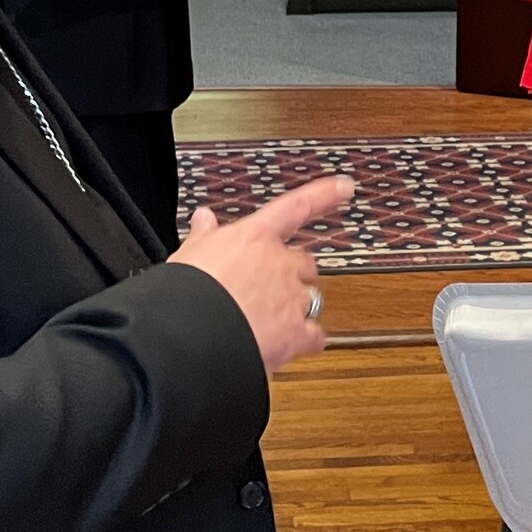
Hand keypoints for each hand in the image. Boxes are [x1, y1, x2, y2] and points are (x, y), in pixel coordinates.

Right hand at [168, 175, 350, 373]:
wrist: (193, 333)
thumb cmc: (187, 292)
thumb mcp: (189, 253)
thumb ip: (204, 235)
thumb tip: (204, 218)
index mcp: (255, 238)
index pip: (296, 208)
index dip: (325, 194)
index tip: (345, 187)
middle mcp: (281, 263)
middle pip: (304, 262)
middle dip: (293, 273)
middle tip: (272, 285)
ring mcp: (292, 298)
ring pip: (309, 298)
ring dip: (296, 308)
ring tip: (270, 320)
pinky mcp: (296, 333)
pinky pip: (314, 335)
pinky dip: (308, 340)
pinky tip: (293, 345)